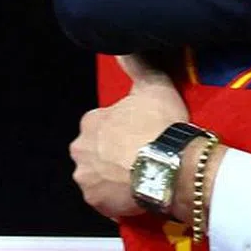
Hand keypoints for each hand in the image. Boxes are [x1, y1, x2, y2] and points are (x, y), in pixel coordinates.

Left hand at [69, 55, 188, 218]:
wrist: (169, 166)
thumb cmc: (160, 126)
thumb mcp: (154, 86)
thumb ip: (138, 66)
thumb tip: (127, 48)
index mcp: (91, 121)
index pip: (101, 123)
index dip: (122, 128)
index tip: (140, 132)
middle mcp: (81, 149)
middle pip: (95, 150)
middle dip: (112, 153)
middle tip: (140, 154)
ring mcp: (87, 177)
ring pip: (98, 175)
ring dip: (113, 175)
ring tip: (141, 174)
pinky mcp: (96, 202)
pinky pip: (105, 199)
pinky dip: (118, 197)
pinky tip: (137, 191)